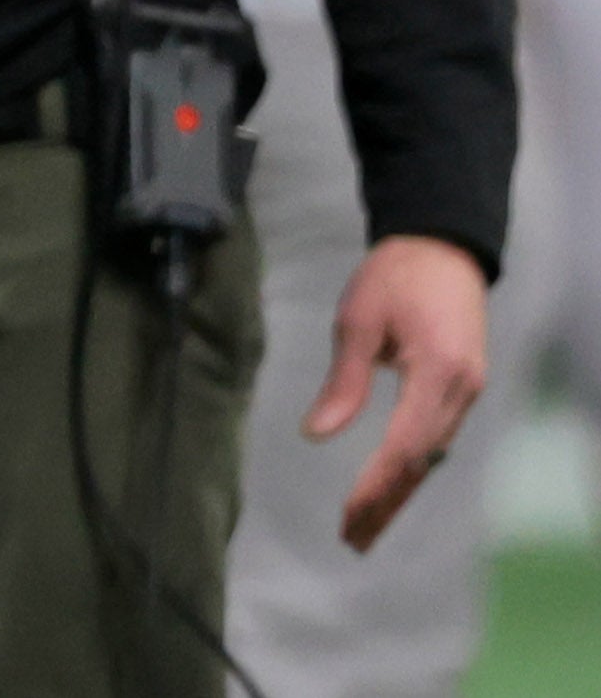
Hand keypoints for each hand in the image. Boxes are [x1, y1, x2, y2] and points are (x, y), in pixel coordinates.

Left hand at [312, 233, 488, 550]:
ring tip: (366, 525)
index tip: (350, 512)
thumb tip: (316, 433)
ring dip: (399, 490)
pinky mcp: (463, 388)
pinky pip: (436, 437)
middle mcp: (462, 391)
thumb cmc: (395, 277)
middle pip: (422, 461)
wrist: (442, 247)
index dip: (377, 483)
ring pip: (431, 455)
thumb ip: (344, 381)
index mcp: (438, 373)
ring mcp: (468, 391)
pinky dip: (412, 466)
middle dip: (388, 502)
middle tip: (353, 538)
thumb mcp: (358, 321)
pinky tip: (390, 486)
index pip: (405, 444)